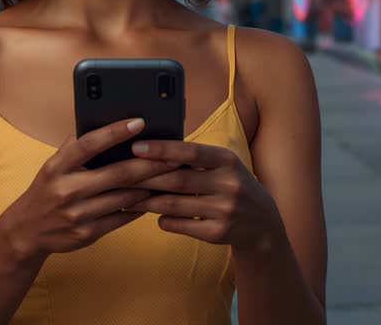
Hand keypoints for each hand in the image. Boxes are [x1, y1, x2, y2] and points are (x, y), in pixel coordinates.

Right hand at [0, 119, 181, 263]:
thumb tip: (107, 123)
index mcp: (57, 167)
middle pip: (117, 174)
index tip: (140, 122)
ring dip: (150, 186)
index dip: (115, 132)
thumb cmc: (47, 189)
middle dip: (150, 164)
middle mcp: (67, 190)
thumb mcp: (53, 165)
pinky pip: (122, 217)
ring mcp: (77, 214)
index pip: (88, 144)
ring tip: (171, 175)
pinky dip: (140, 206)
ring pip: (125, 197)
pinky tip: (153, 197)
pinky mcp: (87, 234)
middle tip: (174, 155)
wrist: (27, 231)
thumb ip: (76, 147)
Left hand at [125, 140, 283, 255]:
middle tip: (118, 174)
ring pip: (173, 205)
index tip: (135, 146)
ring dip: (147, 201)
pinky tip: (154, 215)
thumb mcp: (223, 166)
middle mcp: (229, 184)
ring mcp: (224, 211)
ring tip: (128, 196)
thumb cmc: (230, 185)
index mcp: (228, 160)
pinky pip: (179, 225)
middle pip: (177, 180)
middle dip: (145, 178)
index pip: (190, 151)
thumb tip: (152, 149)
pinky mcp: (218, 234)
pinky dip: (163, 220)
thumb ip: (195, 158)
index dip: (162, 149)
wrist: (262, 224)